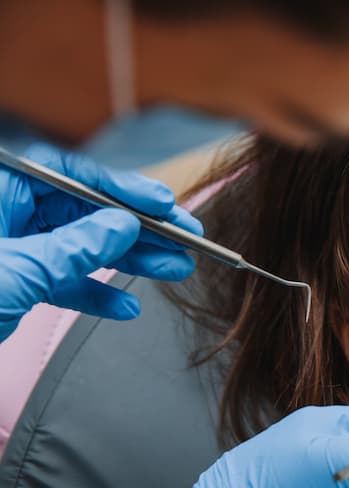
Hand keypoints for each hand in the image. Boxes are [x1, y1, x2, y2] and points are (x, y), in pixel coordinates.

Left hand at [0, 144, 202, 340]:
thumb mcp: (15, 272)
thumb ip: (74, 247)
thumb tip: (122, 225)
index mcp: (0, 192)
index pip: (70, 176)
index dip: (123, 190)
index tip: (165, 206)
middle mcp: (7, 214)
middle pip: (86, 211)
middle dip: (138, 228)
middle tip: (186, 238)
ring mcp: (13, 250)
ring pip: (82, 247)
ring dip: (130, 261)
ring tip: (175, 269)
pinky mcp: (15, 285)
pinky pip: (64, 282)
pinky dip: (95, 295)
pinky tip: (126, 306)